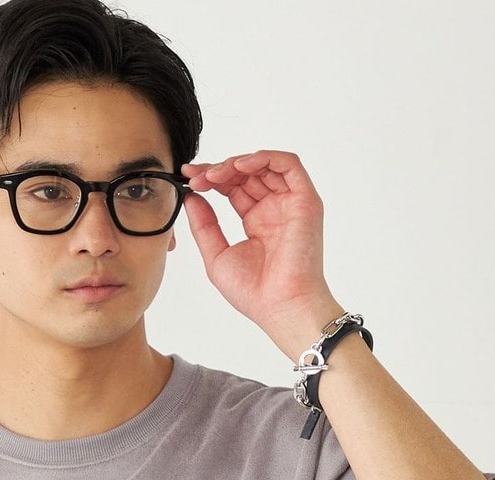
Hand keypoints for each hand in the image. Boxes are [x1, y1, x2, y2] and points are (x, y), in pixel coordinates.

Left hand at [180, 151, 339, 353]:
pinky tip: (240, 166)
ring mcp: (291, 204)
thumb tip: (191, 197)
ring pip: (265, 165)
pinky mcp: (306, 201)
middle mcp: (274, 210)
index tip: (189, 178)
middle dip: (218, 170)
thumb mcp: (216, 256)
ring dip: (237, 163)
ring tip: (215, 175)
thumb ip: (204, 225)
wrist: (280, 306)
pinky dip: (264, 158)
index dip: (211, 179)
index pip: (234, 188)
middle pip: (247, 174)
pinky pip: (289, 165)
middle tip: (196, 177)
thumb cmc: (254, 292)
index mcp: (257, 222)